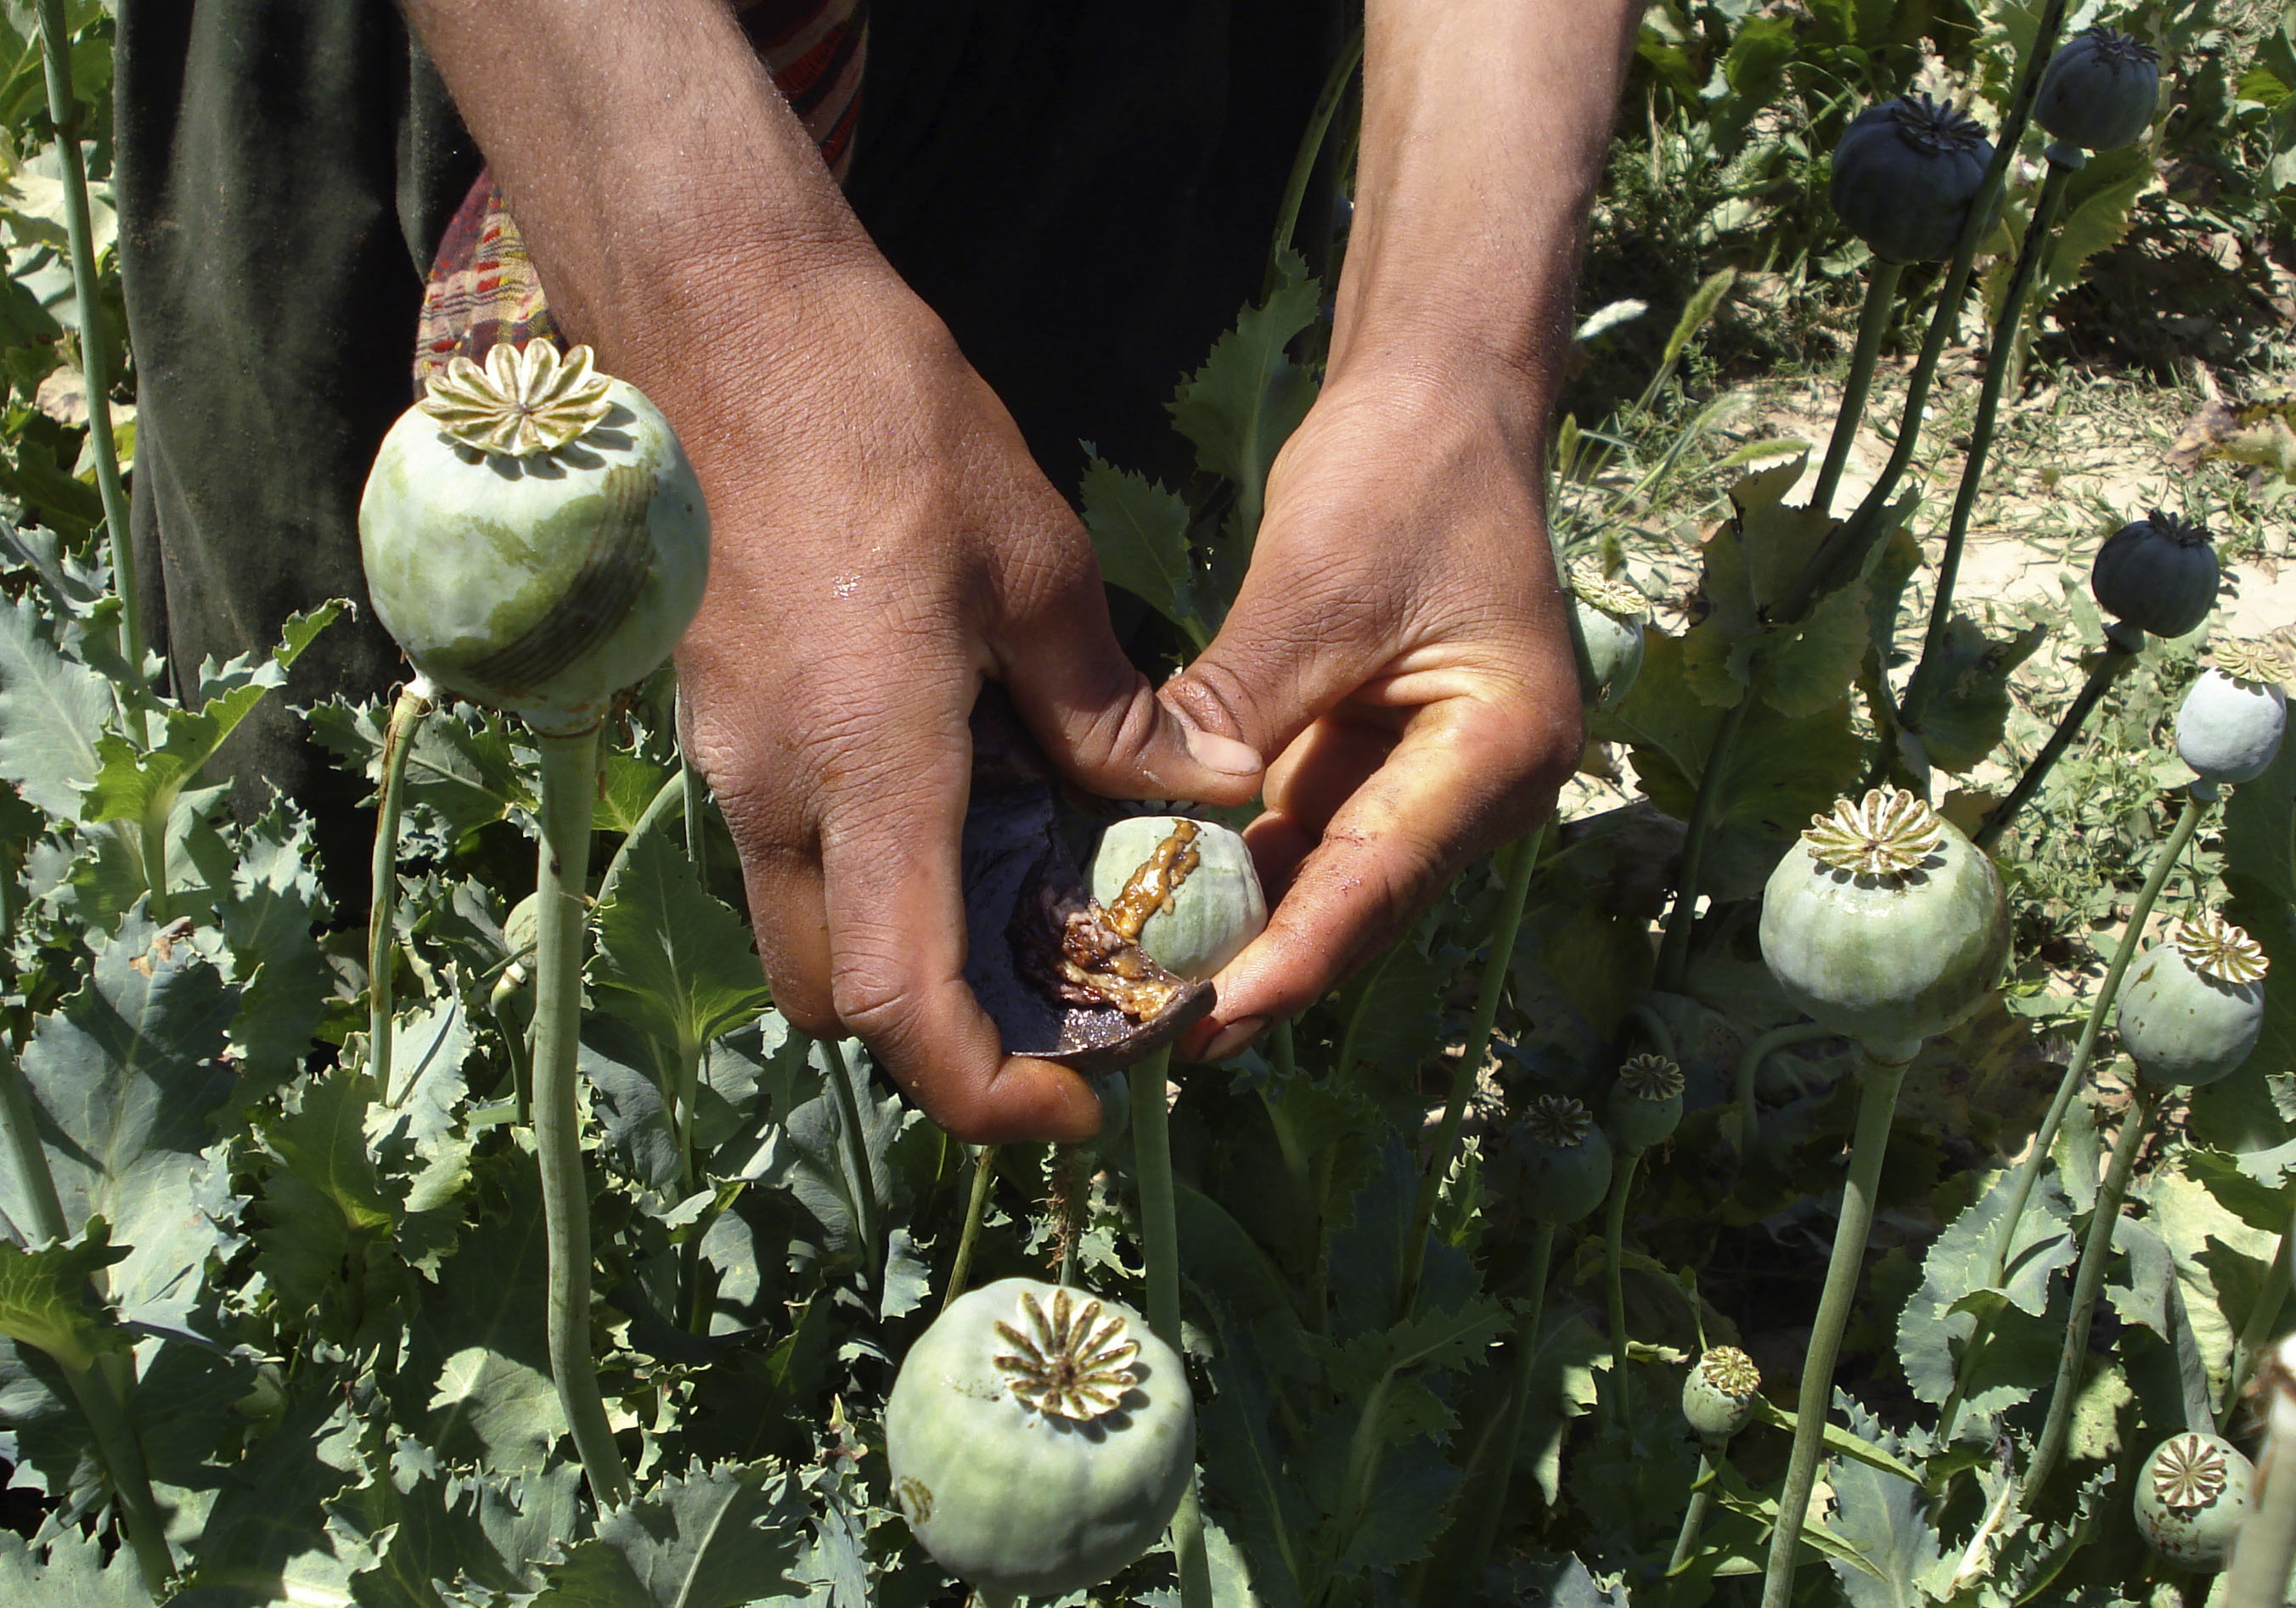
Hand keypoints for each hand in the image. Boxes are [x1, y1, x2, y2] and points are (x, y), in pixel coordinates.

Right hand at [671, 285, 1263, 1141]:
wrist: (719, 320)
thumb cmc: (884, 423)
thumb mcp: (1035, 565)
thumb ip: (1110, 710)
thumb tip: (1204, 794)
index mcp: (868, 769)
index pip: (902, 1006)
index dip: (986, 1094)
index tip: (1076, 1106)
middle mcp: (774, 796)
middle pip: (842, 1004)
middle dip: (945, 1040)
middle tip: (1058, 1000)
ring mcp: (725, 763)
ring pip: (805, 933)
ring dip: (905, 959)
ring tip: (1023, 902)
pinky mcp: (714, 725)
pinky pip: (789, 853)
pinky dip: (872, 878)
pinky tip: (957, 803)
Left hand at [1162, 357, 1582, 1057]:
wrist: (1440, 401)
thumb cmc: (1401, 473)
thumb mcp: (1316, 587)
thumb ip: (1240, 707)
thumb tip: (1154, 820)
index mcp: (1504, 749)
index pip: (1381, 877)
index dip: (1291, 956)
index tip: (1207, 1022)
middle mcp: (1483, 789)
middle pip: (1360, 902)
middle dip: (1260, 966)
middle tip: (1153, 1036)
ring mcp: (1433, 782)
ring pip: (1328, 883)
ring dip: (1244, 933)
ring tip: (1144, 998)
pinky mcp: (1379, 762)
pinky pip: (1307, 840)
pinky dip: (1241, 872)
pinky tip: (1162, 912)